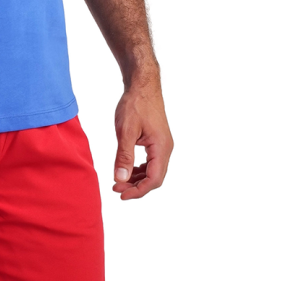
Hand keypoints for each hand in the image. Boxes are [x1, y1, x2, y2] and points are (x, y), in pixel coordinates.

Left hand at [113, 76, 172, 199]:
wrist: (142, 85)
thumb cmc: (135, 105)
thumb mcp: (126, 131)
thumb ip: (123, 156)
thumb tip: (120, 178)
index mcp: (161, 148)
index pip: (154, 179)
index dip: (138, 191)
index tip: (121, 194)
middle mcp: (166, 149)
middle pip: (154, 178)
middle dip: (136, 186)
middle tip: (115, 187)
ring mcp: (163, 145)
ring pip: (153, 171)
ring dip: (137, 179)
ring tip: (118, 181)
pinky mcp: (157, 141)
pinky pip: (151, 162)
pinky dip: (139, 169)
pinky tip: (127, 169)